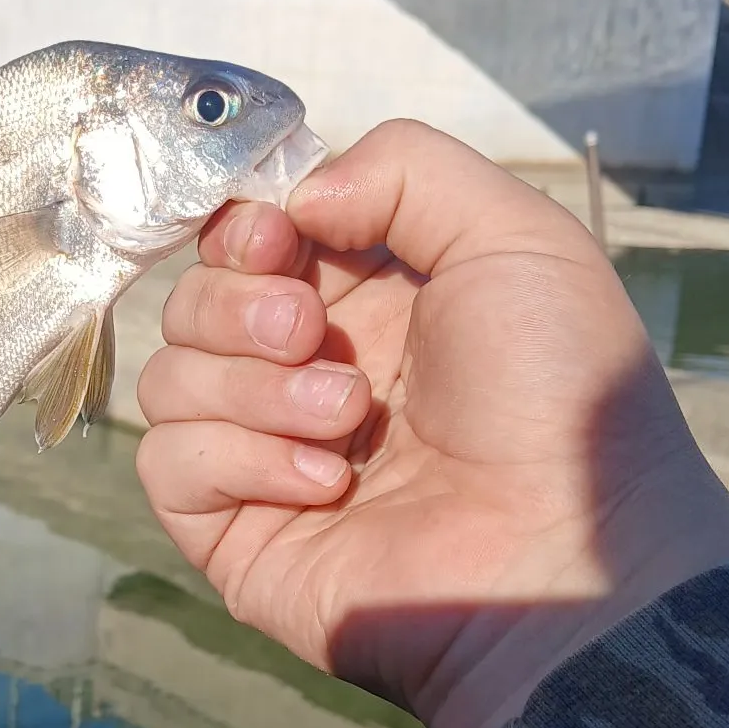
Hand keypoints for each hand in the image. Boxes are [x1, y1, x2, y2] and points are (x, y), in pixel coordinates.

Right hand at [136, 120, 728, 727]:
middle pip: (190, 301)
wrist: (561, 559)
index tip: (278, 240)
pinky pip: (167, 465)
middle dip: (238, 306)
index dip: (242, 228)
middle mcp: (303, 370)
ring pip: (168, 378)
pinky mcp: (234, 531)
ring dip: (253, 390)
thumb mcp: (516, 237)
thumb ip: (406, 168)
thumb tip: (293, 201)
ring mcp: (263, 454)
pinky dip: (237, 460)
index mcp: (363, 300)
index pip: (244, 240)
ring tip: (347, 421)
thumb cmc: (555, 397)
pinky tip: (326, 484)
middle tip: (310, 335)